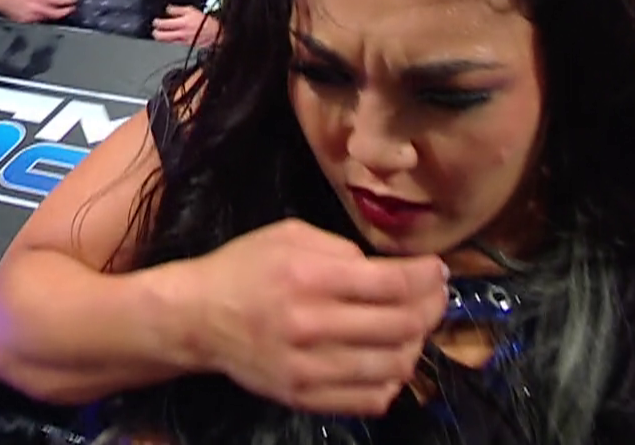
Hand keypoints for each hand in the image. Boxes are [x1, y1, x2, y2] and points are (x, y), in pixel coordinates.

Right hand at [0, 0, 76, 23]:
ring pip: (49, 19)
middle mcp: (38, 9)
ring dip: (56, 15)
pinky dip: (44, 18)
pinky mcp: (26, 22)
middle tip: (72, 9)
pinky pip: (39, 22)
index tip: (75, 1)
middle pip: (57, 14)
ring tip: (62, 12)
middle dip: (67, 12)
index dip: (69, 1)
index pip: (59, 0)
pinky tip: (47, 16)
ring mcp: (32, 17)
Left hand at [152, 5, 217, 46]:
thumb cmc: (205, 20)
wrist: (216, 32)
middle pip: (163, 37)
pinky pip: (175, 43)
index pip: (165, 24)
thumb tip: (168, 10)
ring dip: (162, 38)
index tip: (155, 22)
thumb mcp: (191, 10)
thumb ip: (177, 10)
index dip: (157, 23)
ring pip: (168, 41)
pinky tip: (169, 38)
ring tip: (158, 35)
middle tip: (154, 31)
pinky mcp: (186, 45)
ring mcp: (183, 41)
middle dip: (156, 34)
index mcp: (182, 23)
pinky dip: (170, 40)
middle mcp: (181, 34)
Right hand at [188, 219, 444, 415]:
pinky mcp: (304, 397)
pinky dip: (392, 381)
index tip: (439, 271)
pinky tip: (388, 360)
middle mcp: (311, 324)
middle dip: (431, 308)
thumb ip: (343, 249)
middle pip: (402, 326)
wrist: (196, 317)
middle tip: (435, 297)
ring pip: (394, 366)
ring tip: (412, 328)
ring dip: (416, 345)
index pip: (392, 284)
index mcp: (309, 277)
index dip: (428, 278)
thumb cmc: (244, 267)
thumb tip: (390, 273)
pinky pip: (371, 400)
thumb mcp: (290, 234)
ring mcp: (308, 368)